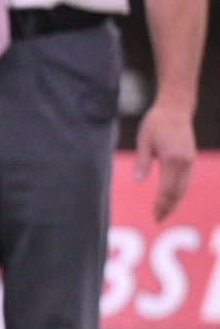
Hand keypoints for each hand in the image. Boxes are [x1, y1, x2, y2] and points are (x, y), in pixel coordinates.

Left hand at [135, 100, 196, 221]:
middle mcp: (184, 162)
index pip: (167, 188)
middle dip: (168, 207)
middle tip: (157, 219)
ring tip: (163, 212)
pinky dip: (179, 191)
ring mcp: (190, 160)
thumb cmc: (156, 123)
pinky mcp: (190, 158)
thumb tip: (137, 181)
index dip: (161, 204)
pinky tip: (171, 198)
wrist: (175, 109)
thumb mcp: (144, 141)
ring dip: (174, 201)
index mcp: (172, 159)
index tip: (154, 215)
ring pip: (183, 187)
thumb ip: (141, 162)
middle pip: (177, 191)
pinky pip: (185, 180)